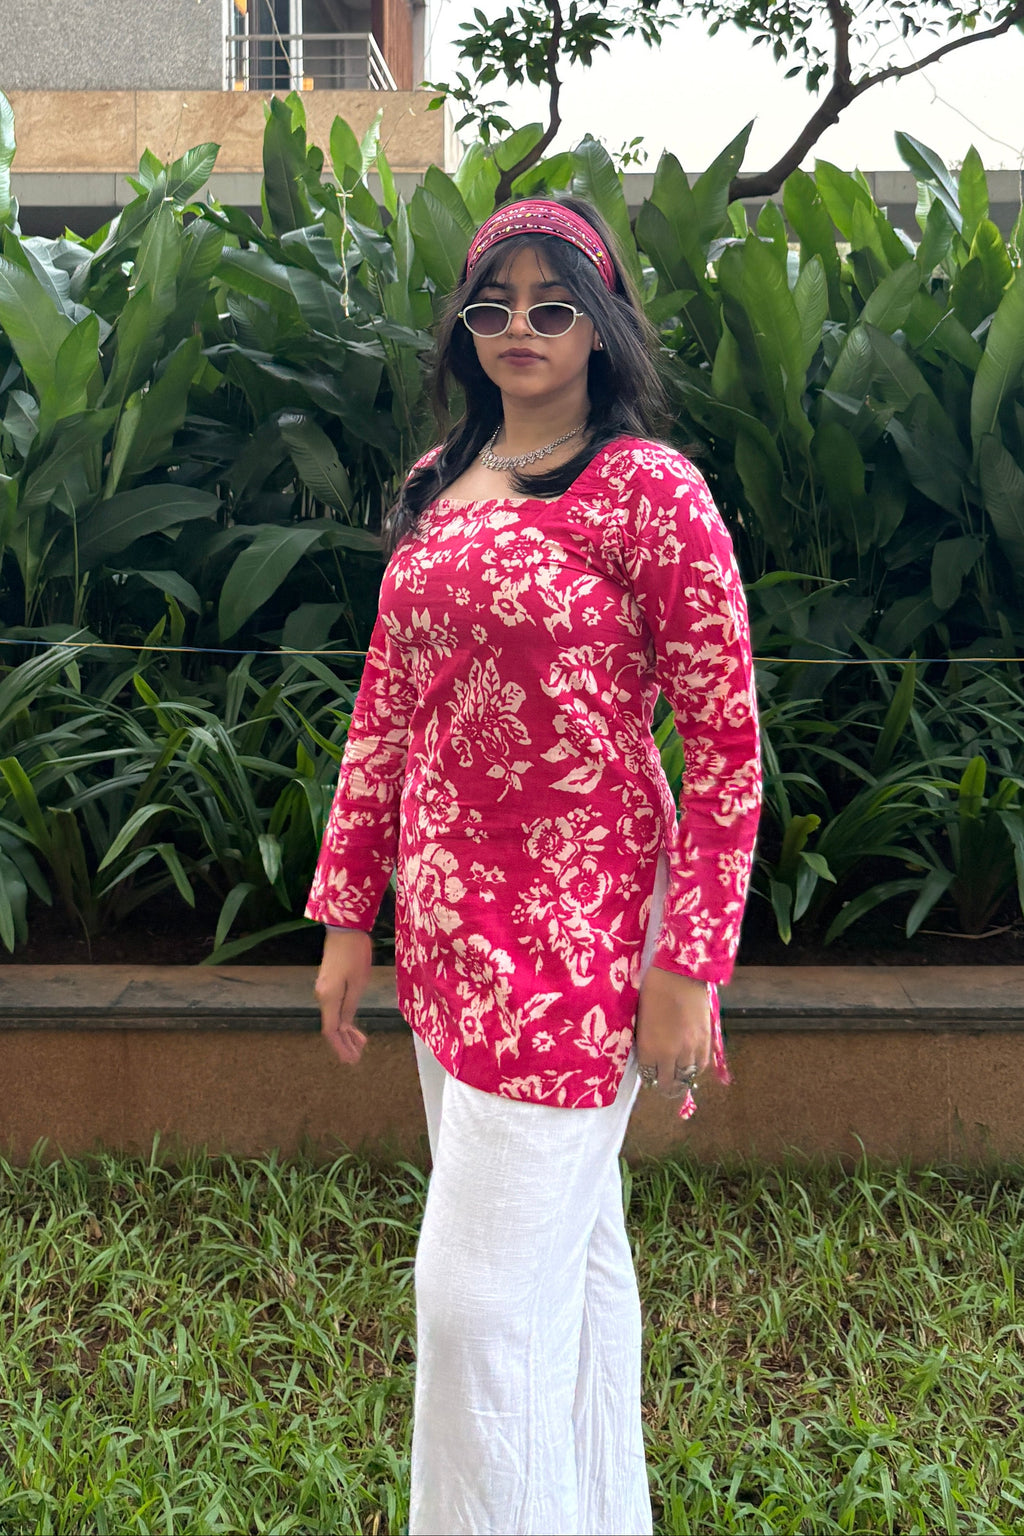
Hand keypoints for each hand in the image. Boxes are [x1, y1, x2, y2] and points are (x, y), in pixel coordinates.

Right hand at [315, 928, 372, 1064]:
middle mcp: (322, 996)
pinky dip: (344, 1021)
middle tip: (356, 1059)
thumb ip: (351, 1006)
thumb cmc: (355, 954)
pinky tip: (354, 1027)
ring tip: (360, 1045)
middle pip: (331, 1027)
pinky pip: (334, 1009)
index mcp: (329, 998)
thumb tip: (345, 1026)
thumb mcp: (358, 982)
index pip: (331, 1030)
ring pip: (333, 1019)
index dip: (340, 1047)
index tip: (351, 1060)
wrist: (344, 929)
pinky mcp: (329, 984)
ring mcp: (324, 990)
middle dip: (343, 1044)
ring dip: (346, 1033)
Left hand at [635, 966, 710, 1098]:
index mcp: (649, 1048)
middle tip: (663, 1083)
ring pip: (687, 1077)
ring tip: (678, 1079)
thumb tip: (648, 1050)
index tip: (649, 1074)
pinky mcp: (706, 1041)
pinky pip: (702, 1065)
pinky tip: (692, 1066)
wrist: (680, 974)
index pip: (648, 1075)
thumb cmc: (653, 989)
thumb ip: (645, 1038)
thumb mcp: (640, 1017)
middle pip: (669, 1083)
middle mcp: (670, 1054)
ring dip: (681, 1079)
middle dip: (664, 1085)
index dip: (648, 1076)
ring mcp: (690, 1049)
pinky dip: (696, 1069)